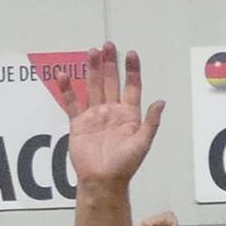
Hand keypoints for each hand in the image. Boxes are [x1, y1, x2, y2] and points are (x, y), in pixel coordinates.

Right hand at [55, 42, 163, 187]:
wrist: (103, 179)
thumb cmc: (125, 165)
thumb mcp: (143, 143)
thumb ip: (151, 122)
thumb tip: (161, 102)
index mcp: (129, 116)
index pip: (132, 87)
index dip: (132, 71)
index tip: (131, 54)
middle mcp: (112, 112)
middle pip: (110, 82)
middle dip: (110, 64)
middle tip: (108, 46)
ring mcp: (95, 115)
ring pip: (93, 86)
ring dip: (92, 69)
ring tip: (92, 52)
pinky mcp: (78, 122)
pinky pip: (72, 101)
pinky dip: (67, 88)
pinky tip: (64, 74)